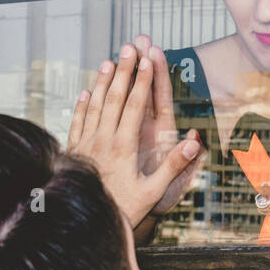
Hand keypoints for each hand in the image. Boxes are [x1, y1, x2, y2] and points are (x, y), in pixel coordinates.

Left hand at [67, 43, 201, 227]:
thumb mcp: (154, 192)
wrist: (86, 222)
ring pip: (94, 105)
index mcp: (124, 147)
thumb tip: (194, 142)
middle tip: (129, 48)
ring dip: (102, 81)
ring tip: (108, 61)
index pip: (135, 107)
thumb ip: (174, 166)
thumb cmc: (124, 209)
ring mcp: (86, 144)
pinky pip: (78, 122)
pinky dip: (82, 105)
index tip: (148, 61)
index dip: (143, 82)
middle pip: (113, 98)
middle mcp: (103, 141)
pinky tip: (84, 92)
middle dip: (123, 71)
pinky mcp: (75, 151)